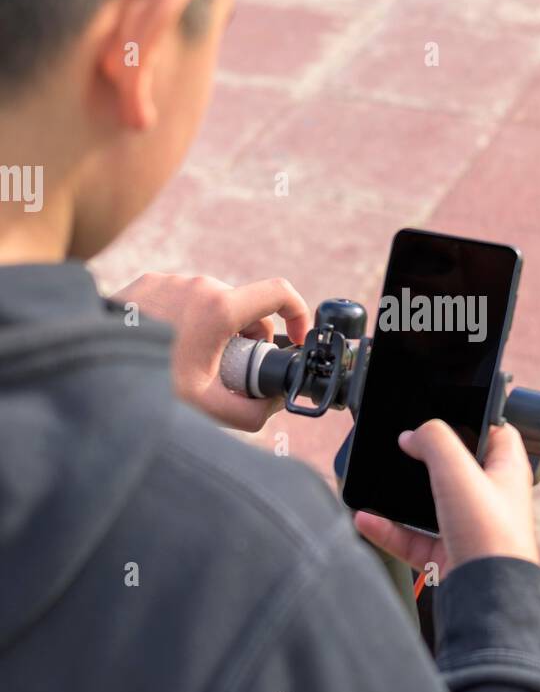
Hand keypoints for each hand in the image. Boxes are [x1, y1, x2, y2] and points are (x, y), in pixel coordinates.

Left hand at [114, 273, 311, 430]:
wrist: (88, 365)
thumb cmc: (148, 384)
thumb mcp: (206, 407)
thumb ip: (251, 412)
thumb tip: (273, 405)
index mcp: (220, 308)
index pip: (279, 293)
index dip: (299, 314)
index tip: (295, 339)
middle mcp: (199, 285)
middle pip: (244, 307)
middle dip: (248, 338)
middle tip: (230, 371)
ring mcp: (172, 279)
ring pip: (214, 302)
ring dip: (216, 330)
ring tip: (192, 362)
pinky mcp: (149, 282)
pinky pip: (184, 298)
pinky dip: (188, 321)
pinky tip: (169, 348)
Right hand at [354, 420, 539, 579]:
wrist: (487, 596)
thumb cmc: (490, 535)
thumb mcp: (458, 470)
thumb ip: (434, 440)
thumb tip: (412, 435)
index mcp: (506, 470)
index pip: (495, 431)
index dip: (473, 417)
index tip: (444, 410)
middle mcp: (490, 498)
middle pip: (456, 467)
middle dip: (427, 457)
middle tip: (402, 446)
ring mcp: (468, 527)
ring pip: (429, 504)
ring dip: (402, 496)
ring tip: (377, 482)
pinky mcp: (448, 555)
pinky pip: (412, 537)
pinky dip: (388, 529)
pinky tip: (366, 520)